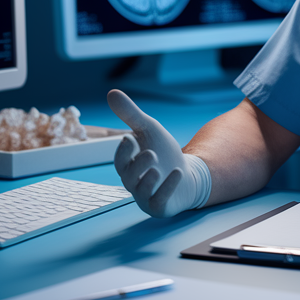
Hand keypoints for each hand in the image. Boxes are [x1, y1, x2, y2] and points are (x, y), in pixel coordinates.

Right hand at [108, 89, 203, 217]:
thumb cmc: (164, 153)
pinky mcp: (160, 207)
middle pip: (129, 176)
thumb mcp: (149, 130)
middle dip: (138, 164)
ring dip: (149, 179)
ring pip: (141, 191)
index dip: (123, 151)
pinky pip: (159, 201)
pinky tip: (178, 172)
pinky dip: (167, 187)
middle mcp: (133, 183)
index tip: (130, 138)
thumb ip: (131, 114)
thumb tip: (111, 92)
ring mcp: (146, 197)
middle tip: (150, 152)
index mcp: (128, 165)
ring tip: (158, 166)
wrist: (188, 176)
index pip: (120, 160)